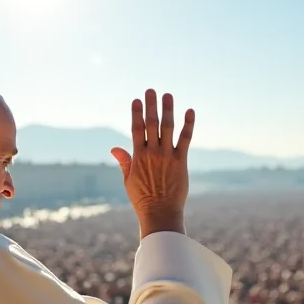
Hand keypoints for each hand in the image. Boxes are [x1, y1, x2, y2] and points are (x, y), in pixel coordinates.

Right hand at [111, 89, 193, 237]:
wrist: (160, 213)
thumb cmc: (142, 199)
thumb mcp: (128, 180)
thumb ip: (124, 161)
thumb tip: (114, 148)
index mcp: (138, 156)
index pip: (136, 129)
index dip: (136, 113)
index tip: (136, 100)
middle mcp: (152, 153)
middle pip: (151, 124)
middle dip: (151, 106)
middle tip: (151, 90)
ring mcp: (167, 156)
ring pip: (168, 128)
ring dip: (168, 110)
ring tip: (167, 95)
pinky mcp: (181, 162)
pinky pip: (185, 139)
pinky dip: (188, 125)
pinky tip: (189, 111)